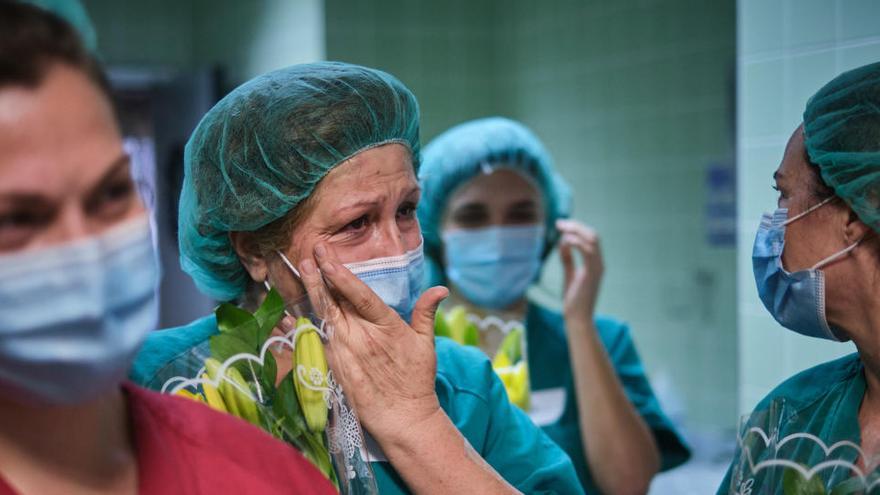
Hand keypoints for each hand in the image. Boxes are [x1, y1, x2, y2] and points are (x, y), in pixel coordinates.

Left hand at [298, 243, 448, 444]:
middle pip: (335, 301)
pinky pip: (315, 340)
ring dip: (311, 292)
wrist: (402, 418)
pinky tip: (291, 309)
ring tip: (302, 269)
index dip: (340, 274)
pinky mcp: (332, 366)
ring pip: (322, 316)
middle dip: (320, 275)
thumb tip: (441, 289)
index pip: (359, 295)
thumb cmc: (415, 380)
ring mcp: (343, 352)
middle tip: (310, 251)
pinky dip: (302, 323)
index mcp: (385, 327)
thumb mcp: (426, 344)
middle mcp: (360, 337)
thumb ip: (426, 313)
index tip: (327, 256)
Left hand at [558, 219, 603, 325]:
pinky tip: (564, 241)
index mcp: (595, 263)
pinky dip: (576, 242)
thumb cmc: (573, 299)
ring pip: (592, 239)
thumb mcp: (569, 274)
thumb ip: (567, 258)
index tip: (560, 224)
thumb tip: (562, 242)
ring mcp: (598, 268)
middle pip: (593, 234)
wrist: (577, 318)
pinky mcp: (592, 273)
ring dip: (575, 231)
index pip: (590, 237)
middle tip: (559, 223)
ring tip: (560, 229)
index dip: (576, 228)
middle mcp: (599, 263)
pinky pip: (588, 251)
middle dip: (576, 225)